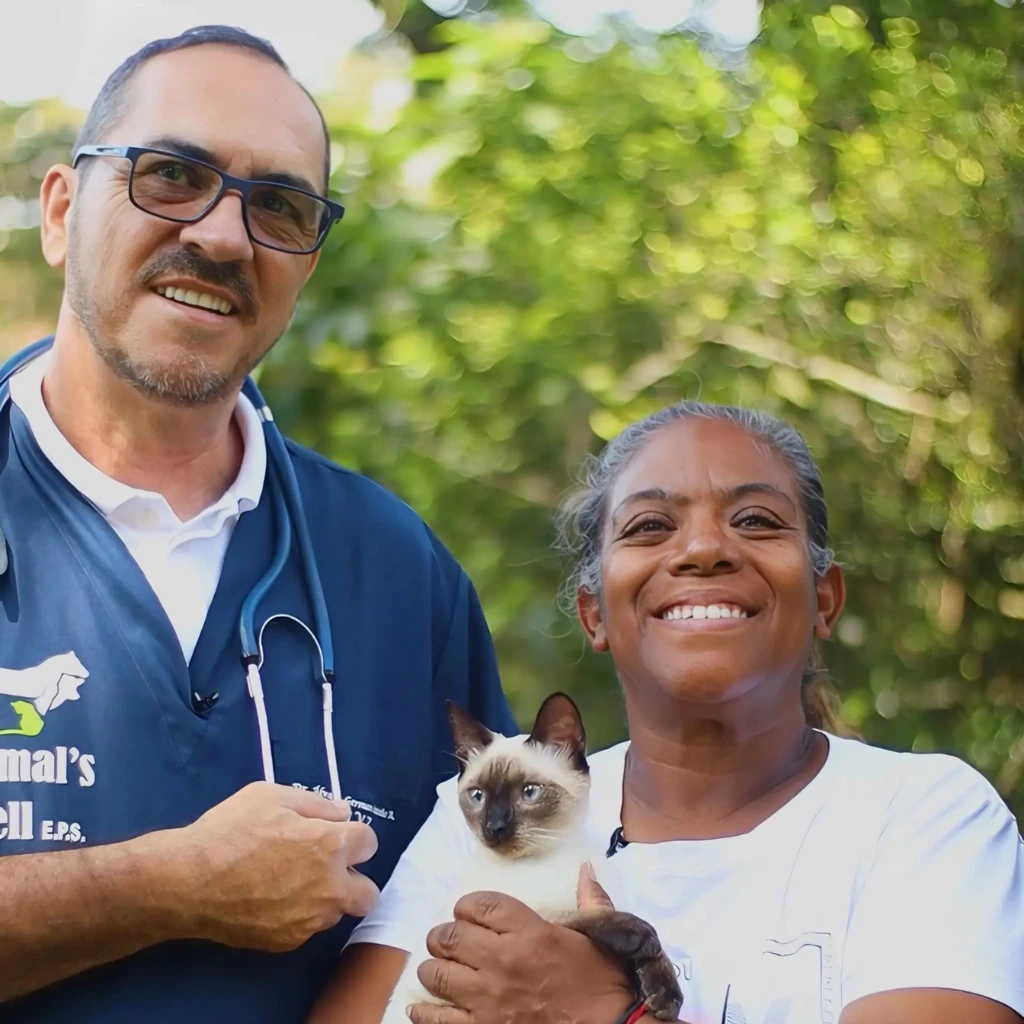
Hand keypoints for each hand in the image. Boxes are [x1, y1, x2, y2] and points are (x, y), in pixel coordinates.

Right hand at [162, 781, 379, 951]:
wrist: (188, 881)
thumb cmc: (229, 830)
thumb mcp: (272, 796)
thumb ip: (315, 804)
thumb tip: (342, 813)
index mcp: (329, 845)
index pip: (369, 843)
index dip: (352, 836)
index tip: (334, 835)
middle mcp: (328, 887)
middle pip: (368, 893)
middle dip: (355, 878)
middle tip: (327, 867)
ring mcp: (309, 919)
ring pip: (336, 912)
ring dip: (326, 897)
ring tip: (292, 882)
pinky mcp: (287, 941)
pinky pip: (307, 927)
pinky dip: (299, 914)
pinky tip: (272, 899)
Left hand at [409, 865, 634, 1023]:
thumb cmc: (604, 983)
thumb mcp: (600, 935)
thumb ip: (590, 899)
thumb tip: (585, 867)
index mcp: (530, 932)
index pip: (481, 905)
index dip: (466, 905)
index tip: (466, 911)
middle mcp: (503, 961)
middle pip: (451, 937)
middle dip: (442, 936)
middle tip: (444, 940)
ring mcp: (490, 1000)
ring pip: (438, 975)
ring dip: (432, 969)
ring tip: (435, 969)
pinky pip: (439, 1020)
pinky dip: (424, 1013)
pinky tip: (419, 1008)